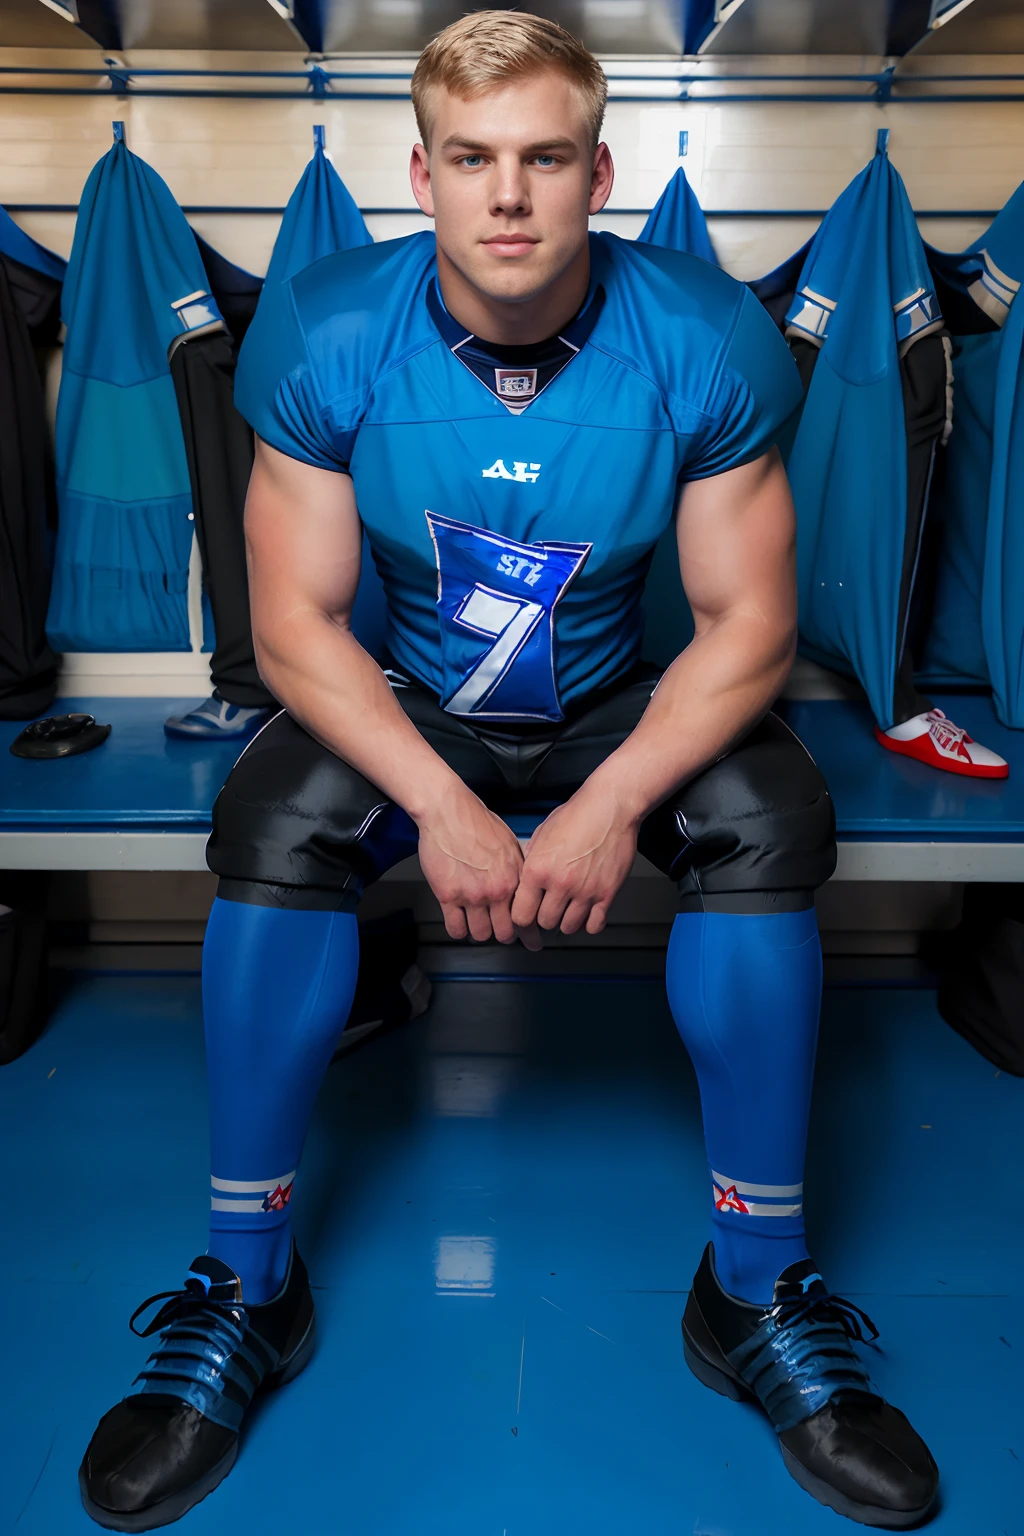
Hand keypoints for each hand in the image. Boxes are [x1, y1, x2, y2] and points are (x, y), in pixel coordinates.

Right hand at [417, 786, 525, 943]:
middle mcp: (496, 890)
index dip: (531, 934)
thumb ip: (519, 869)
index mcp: (515, 877)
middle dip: (505, 935)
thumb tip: (525, 886)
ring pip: (481, 934)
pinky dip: (459, 930)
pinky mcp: (447, 896)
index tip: (533, 941)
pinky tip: (460, 923)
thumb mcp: (510, 844)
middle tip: (502, 933)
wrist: (448, 811)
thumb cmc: (477, 821)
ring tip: (478, 924)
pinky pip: (455, 928)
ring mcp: (471, 895)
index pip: (528, 915)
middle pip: (505, 932)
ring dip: (480, 932)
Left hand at [511, 784, 638, 938]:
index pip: (521, 914)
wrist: (610, 807)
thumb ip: (531, 860)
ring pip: (568, 927)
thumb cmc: (578, 815)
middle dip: (545, 917)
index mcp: (538, 869)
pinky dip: (589, 924)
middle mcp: (560, 883)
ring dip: (566, 921)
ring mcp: (585, 890)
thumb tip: (525, 879)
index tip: (526, 916)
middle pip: (545, 923)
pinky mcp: (607, 893)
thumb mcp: (541, 834)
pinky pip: (594, 925)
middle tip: (549, 908)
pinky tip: (587, 913)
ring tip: (568, 910)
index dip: (522, 917)